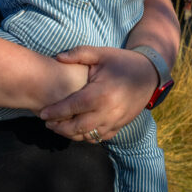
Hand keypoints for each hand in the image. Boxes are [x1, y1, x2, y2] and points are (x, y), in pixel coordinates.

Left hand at [39, 46, 157, 142]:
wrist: (149, 74)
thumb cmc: (121, 62)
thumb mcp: (101, 53)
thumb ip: (78, 54)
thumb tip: (57, 57)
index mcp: (101, 93)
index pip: (72, 107)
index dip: (55, 112)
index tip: (42, 114)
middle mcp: (108, 111)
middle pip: (78, 127)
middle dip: (60, 128)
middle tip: (47, 123)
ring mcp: (116, 121)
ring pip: (88, 136)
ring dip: (71, 135)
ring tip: (58, 128)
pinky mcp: (120, 126)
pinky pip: (100, 137)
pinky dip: (86, 137)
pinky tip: (76, 131)